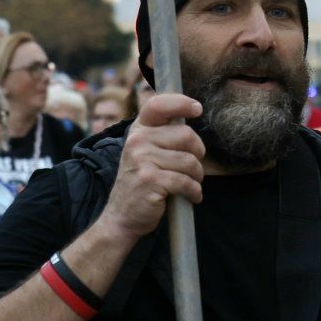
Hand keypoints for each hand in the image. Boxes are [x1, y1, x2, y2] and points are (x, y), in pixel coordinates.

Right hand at [102, 94, 205, 240]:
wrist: (122, 217)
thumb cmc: (142, 182)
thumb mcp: (145, 152)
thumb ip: (164, 134)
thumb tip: (192, 114)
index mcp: (138, 130)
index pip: (159, 105)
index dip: (182, 103)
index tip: (197, 109)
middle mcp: (138, 141)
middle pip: (186, 135)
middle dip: (198, 154)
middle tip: (192, 168)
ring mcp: (142, 160)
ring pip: (190, 161)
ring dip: (197, 177)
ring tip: (190, 184)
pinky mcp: (150, 180)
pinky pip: (186, 181)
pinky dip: (194, 192)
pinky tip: (191, 196)